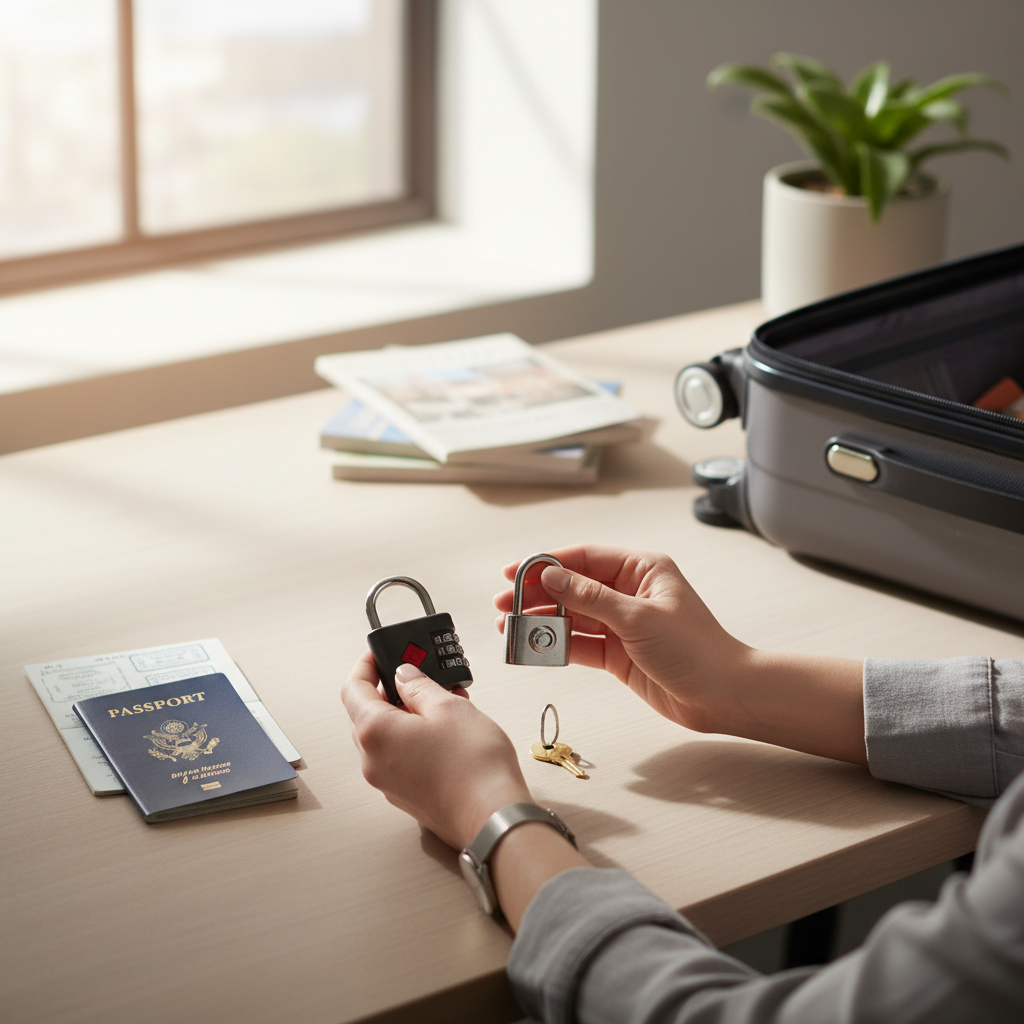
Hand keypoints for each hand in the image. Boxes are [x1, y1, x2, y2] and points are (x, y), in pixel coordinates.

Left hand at [341, 652, 531, 848]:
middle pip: (366, 714)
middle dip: (389, 690)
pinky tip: (443, 731)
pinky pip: (399, 757)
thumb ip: (419, 686)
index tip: (379, 653)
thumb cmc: (474, 768)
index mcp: (375, 733)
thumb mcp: (448, 707)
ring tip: (440, 702)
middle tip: (415, 674)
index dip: (365, 665)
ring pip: (384, 737)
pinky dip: (412, 738)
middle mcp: (373, 761)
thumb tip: (405, 675)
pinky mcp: (406, 796)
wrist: (493, 819)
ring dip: (405, 714)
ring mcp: (387, 783)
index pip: (353, 688)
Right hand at [495, 544, 746, 731]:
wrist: (723, 696)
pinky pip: (579, 643)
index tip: (515, 571)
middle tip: (505, 603)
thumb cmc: (696, 650)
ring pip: (572, 616)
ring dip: (543, 621)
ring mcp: (622, 623)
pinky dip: (557, 645)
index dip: (547, 563)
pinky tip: (535, 646)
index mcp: (642, 569)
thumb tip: (551, 578)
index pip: (585, 557)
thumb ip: (591, 598)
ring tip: (512, 627)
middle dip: (537, 594)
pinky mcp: (618, 653)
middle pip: (573, 586)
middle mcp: (630, 592)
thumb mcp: (639, 618)